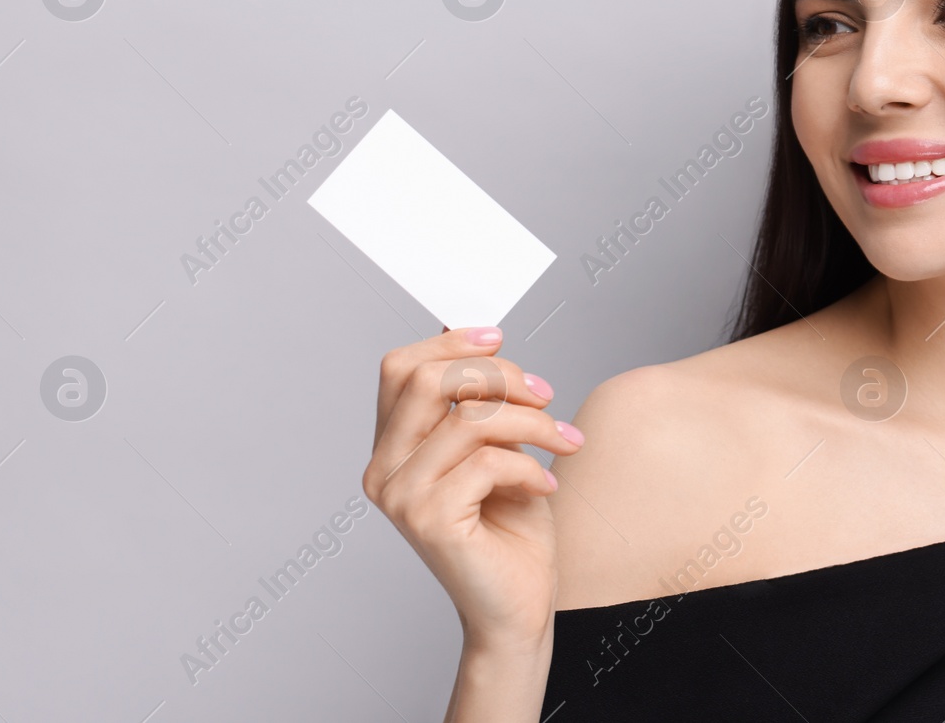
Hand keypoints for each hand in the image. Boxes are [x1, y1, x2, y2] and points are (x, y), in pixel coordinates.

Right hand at [362, 326, 582, 649]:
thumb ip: (478, 402)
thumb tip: (480, 340)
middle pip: (428, 381)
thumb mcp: (496, 446)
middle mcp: (382, 469)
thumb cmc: (510, 528)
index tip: (499, 338)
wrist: (519, 605)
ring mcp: (400, 496)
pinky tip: (545, 485)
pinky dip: (529, 466)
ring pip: (470, 420)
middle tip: (545, 396)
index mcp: (392, 447)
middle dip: (499, 376)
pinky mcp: (427, 520)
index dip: (451, 343)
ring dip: (532, 424)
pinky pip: (487, 462)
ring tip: (562, 443)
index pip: (400, 369)